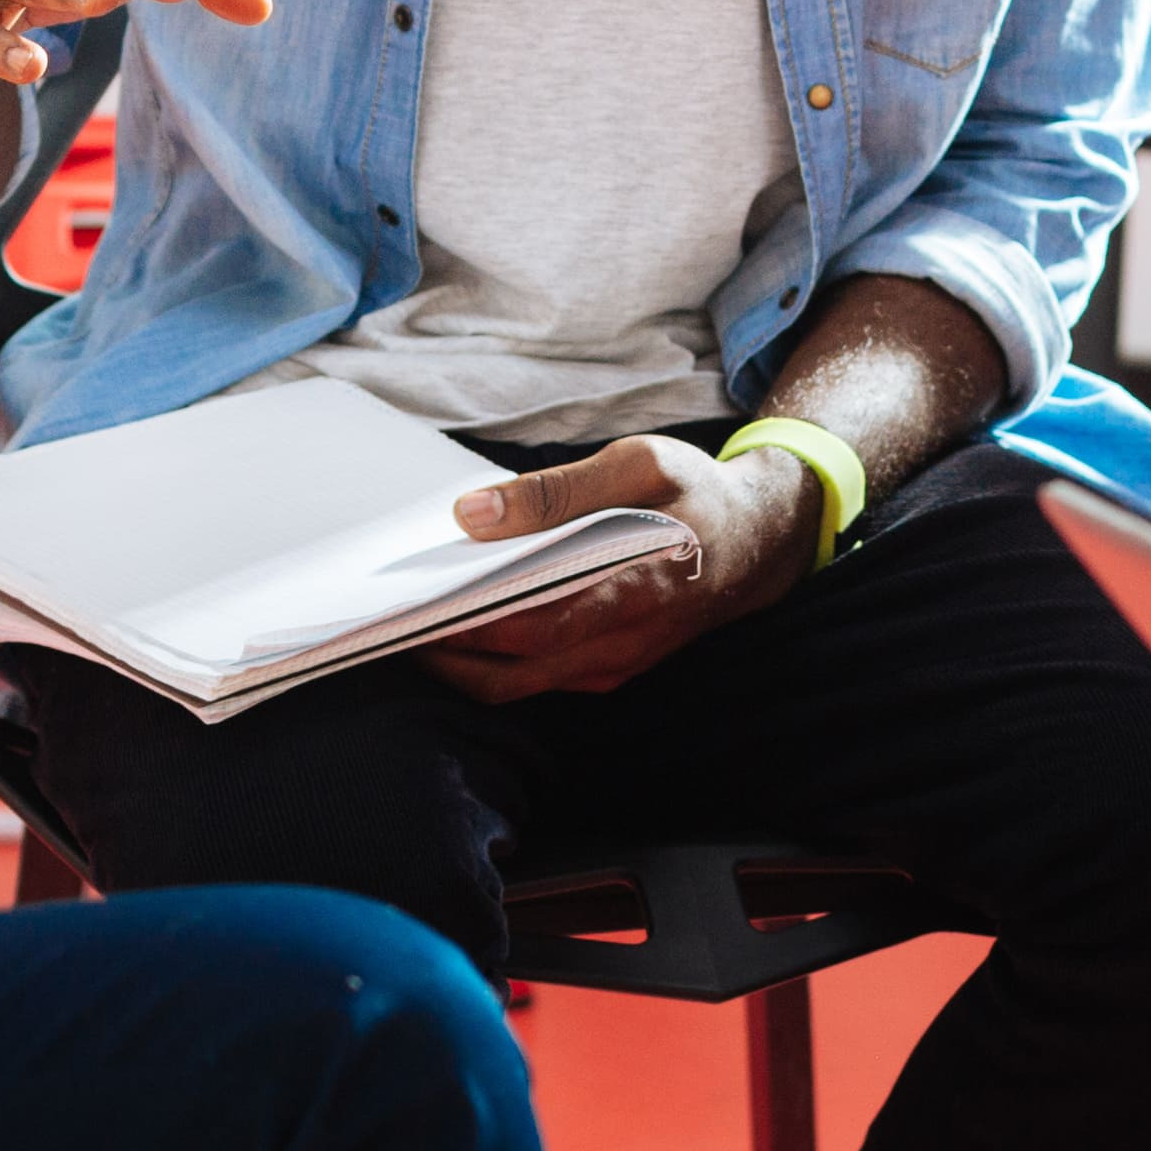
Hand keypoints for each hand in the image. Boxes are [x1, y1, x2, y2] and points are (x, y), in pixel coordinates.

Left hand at [426, 439, 818, 700]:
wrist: (762, 542)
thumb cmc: (698, 495)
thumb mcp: (637, 465)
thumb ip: (555, 492)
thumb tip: (472, 514)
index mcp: (628, 592)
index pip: (524, 629)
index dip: (458, 628)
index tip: (404, 608)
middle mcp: (616, 645)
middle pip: (505, 675)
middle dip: (439, 653)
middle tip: (388, 619)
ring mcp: (612, 665)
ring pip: (516, 685)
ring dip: (461, 662)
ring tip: (414, 617)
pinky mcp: (608, 669)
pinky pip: (538, 678)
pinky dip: (494, 660)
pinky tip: (467, 619)